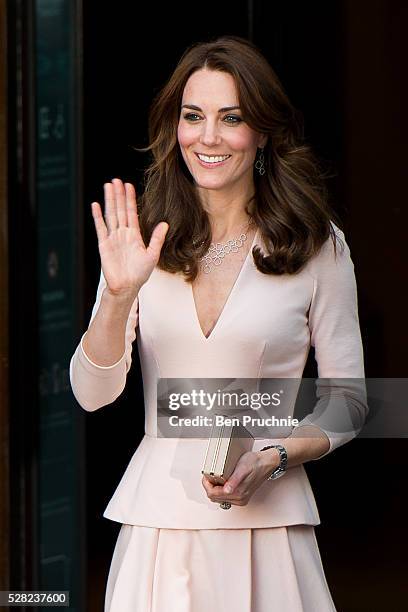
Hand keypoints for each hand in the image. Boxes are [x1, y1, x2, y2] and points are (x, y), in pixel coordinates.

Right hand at [91, 178, 168, 297]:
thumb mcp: (152, 255)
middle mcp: (122, 234)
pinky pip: (100, 228)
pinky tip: (96, 205)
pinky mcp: (104, 245)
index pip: (131, 212)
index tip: (129, 185)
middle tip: (116, 180)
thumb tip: (165, 224)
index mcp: (134, 235)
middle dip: (118, 195)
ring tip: (108, 186)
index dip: (130, 199)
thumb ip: (157, 238)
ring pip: (110, 215)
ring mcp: (112, 238)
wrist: (127, 287)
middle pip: (119, 210)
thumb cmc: (140, 274)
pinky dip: (98, 216)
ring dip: (109, 200)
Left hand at [201, 449, 278, 506]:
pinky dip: (220, 489)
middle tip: (210, 475)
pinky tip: (222, 480)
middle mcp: (239, 499)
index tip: (206, 476)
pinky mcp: (242, 497)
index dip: (206, 484)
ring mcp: (241, 499)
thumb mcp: (242, 468)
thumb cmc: (255, 463)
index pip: (213, 495)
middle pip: (214, 498)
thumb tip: (227, 490)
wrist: (266, 463)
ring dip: (215, 488)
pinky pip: (225, 497)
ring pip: (219, 498)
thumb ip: (234, 481)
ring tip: (216, 476)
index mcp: (238, 494)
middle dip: (210, 487)